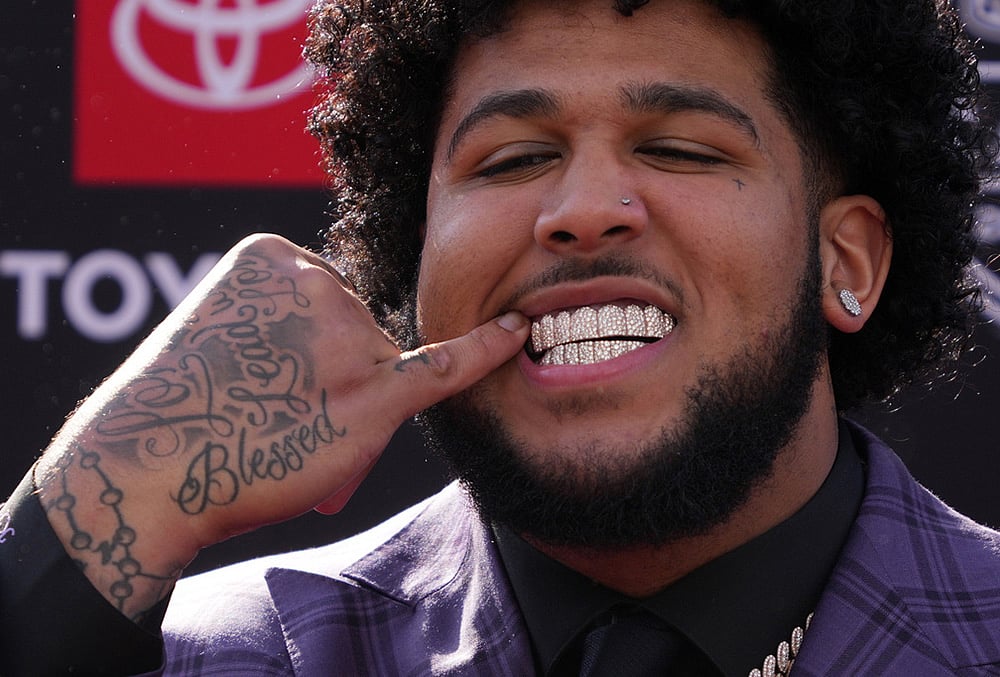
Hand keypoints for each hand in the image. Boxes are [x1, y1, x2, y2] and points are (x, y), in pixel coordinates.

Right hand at [34, 234, 528, 620]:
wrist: (147, 470)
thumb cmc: (178, 409)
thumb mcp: (219, 327)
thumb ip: (286, 317)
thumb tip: (357, 346)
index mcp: (271, 253)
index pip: (323, 296)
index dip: (301, 347)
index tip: (261, 374)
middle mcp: (318, 283)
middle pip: (356, 328)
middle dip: (328, 373)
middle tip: (263, 410)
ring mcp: (347, 337)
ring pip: (380, 363)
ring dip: (347, 400)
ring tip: (279, 428)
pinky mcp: (369, 395)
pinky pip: (443, 365)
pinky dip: (484, 349)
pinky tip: (515, 332)